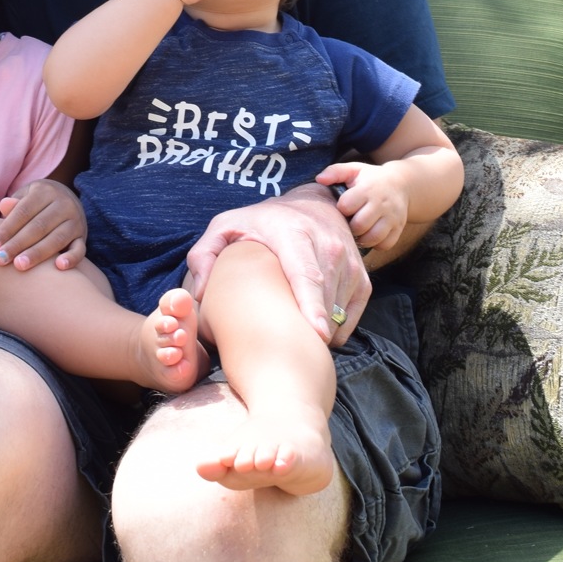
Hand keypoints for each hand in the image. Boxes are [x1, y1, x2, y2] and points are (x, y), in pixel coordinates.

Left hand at [0, 180, 87, 270]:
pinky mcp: (82, 236)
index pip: (23, 212)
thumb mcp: (26, 196)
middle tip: (1, 259)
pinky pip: (80, 249)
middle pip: (38, 226)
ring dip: (38, 254)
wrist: (67, 198)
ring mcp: (75, 221)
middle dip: (18, 244)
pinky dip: (72, 258)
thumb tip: (4, 205)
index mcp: (45, 192)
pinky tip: (59, 267)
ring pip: (57, 239)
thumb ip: (15, 204)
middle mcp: (63, 204)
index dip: (7, 229)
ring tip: (20, 266)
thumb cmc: (36, 203)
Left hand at [183, 186, 369, 346]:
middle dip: (311, 332)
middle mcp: (329, 247)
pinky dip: (334, 330)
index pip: (307, 275)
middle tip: (288, 356)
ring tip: (292, 340)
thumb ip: (204, 255)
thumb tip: (200, 294)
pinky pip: (351, 316)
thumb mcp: (225, 227)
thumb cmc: (262, 224)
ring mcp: (350, 264)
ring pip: (339, 313)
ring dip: (319, 333)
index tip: (316, 335)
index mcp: (294, 235)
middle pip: (325, 301)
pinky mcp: (362, 279)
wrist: (313, 205)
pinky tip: (311, 331)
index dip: (312, 306)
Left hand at [315, 160, 408, 250]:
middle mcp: (382, 204)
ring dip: (362, 238)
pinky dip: (376, 244)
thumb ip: (335, 172)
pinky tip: (370, 235)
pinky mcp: (399, 228)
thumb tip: (319, 179)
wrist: (401, 184)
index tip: (343, 207)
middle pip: (360, 225)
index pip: (347, 205)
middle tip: (348, 222)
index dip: (341, 208)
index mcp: (368, 189)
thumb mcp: (354, 170)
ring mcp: (392, 217)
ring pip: (373, 237)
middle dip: (350, 227)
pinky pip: (385, 245)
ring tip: (358, 231)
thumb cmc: (370, 178)